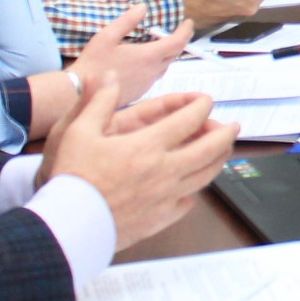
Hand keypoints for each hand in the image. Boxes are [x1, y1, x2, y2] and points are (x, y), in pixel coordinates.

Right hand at [41, 81, 237, 249]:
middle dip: (226, 133)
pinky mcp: (161, 219)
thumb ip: (98, 101)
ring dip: (218, 160)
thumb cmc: (71, 177)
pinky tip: (191, 187)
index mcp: (148, 145)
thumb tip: (109, 76)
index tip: (206, 101)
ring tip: (222, 152)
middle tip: (233, 126)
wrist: (66, 225)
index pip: (190, 119)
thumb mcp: (77, 132)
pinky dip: (194, 191)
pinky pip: (188, 203)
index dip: (203, 106)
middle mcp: (166, 170)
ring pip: (206, 175)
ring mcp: (167, 196)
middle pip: (211, 148)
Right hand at [72, 6, 193, 104]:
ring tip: (163, 44)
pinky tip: (145, 62)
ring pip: (165, 67)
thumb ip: (126, 21)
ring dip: (168, 55)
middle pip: (174, 55)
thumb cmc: (92, 64)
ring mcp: (146, 84)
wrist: (79, 94)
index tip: (188, 22)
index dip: (185, 32)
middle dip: (178, 42)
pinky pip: (154, 77)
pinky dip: (156, 66)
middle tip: (178, 32)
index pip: (177, 43)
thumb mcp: (106, 36)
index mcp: (148, 57)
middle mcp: (152, 72)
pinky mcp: (139, 92)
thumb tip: (142, 7)